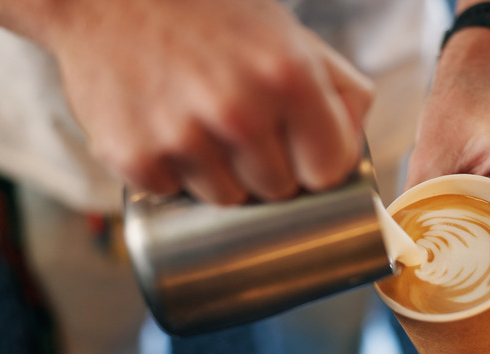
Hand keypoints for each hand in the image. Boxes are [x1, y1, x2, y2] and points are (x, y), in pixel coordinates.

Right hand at [41, 0, 372, 203]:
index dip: (316, 165)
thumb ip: (338, 87)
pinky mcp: (136, 158)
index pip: (329, 170)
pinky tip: (165, 129)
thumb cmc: (206, 13)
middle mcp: (240, 110)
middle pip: (278, 190)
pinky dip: (173, 172)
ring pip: (228, 199)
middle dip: (268, 169)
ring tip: (200, 125)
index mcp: (289, 76)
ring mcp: (184, 137)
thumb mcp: (286, 33)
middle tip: (241, 129)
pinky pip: (175, 193)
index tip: (302, 155)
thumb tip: (353, 146)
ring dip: (220, 174)